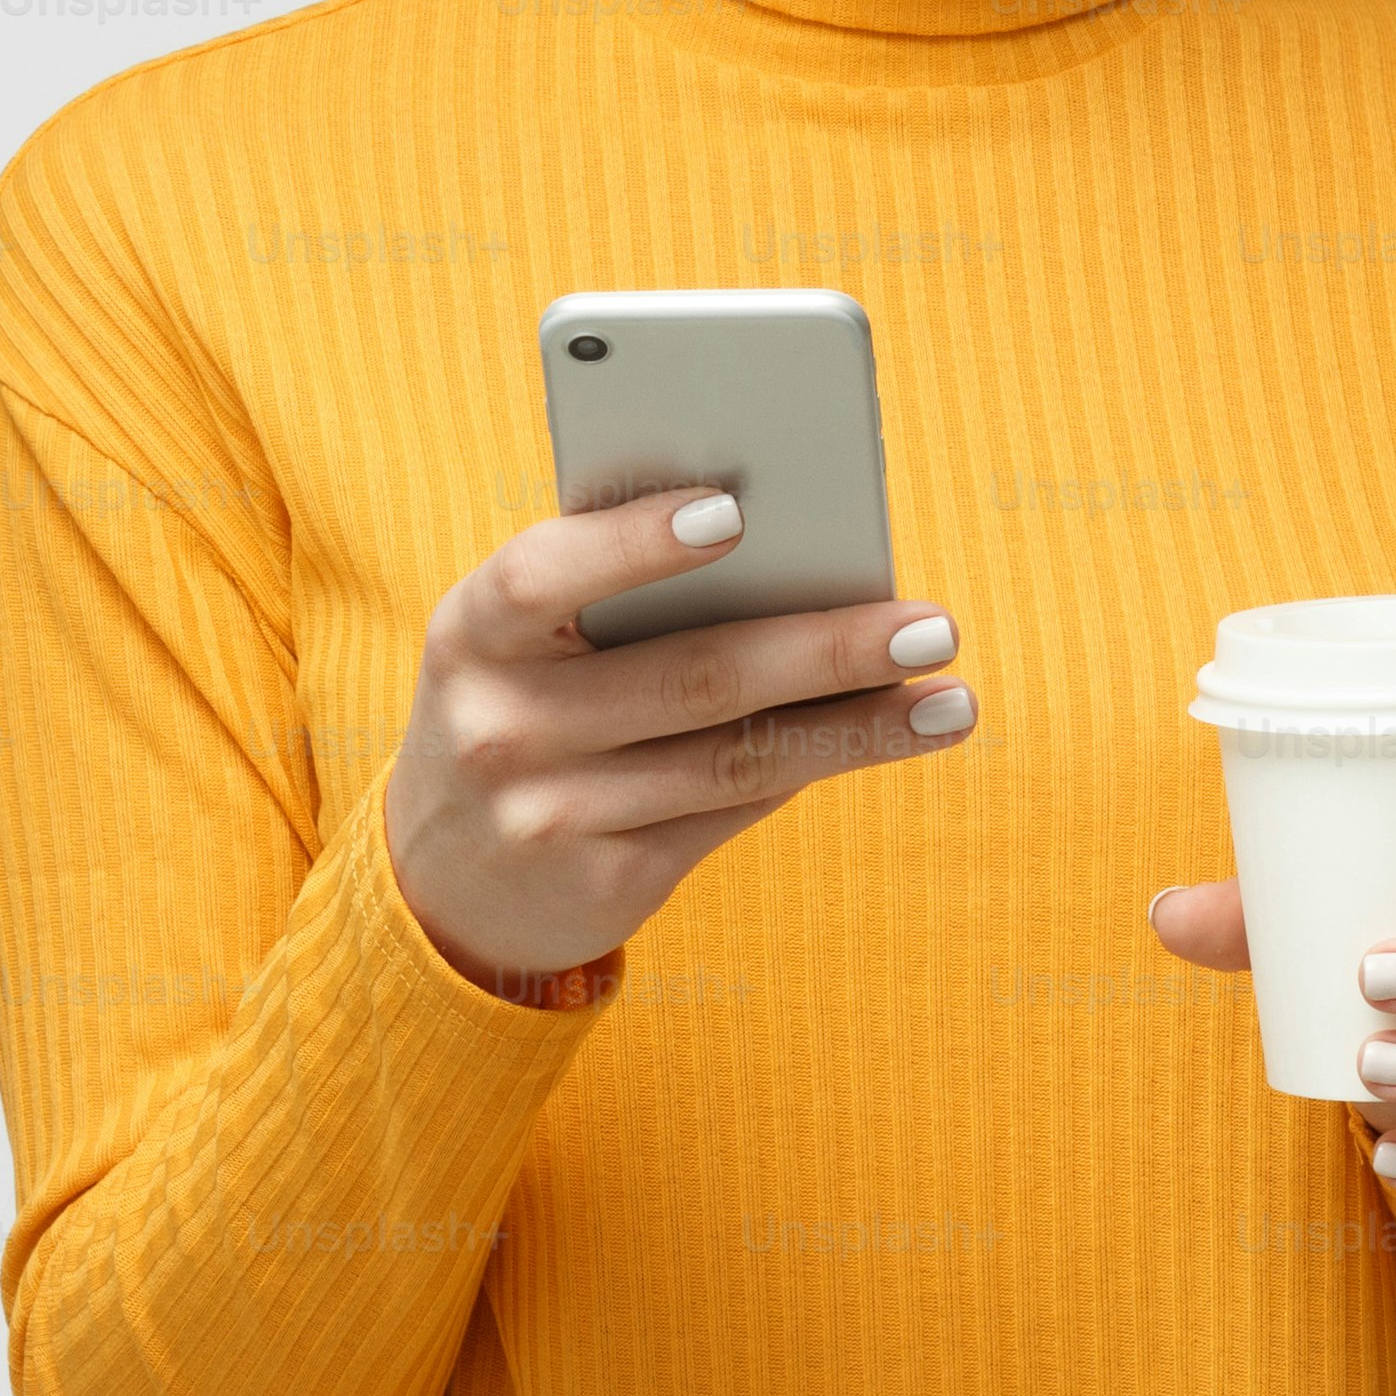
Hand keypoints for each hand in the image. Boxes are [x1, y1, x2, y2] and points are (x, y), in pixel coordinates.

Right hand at [387, 486, 975, 995]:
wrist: (445, 880)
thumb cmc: (520, 702)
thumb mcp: (520, 641)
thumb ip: (611, 590)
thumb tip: (795, 555)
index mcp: (471, 631)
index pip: (544, 575)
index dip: (636, 544)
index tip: (734, 512)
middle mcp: (501, 727)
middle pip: (692, 677)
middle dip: (825, 649)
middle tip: (930, 625)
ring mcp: (551, 816)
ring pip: (736, 758)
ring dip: (858, 729)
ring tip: (951, 700)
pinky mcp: (607, 883)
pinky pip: (733, 811)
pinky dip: (813, 765)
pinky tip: (885, 738)